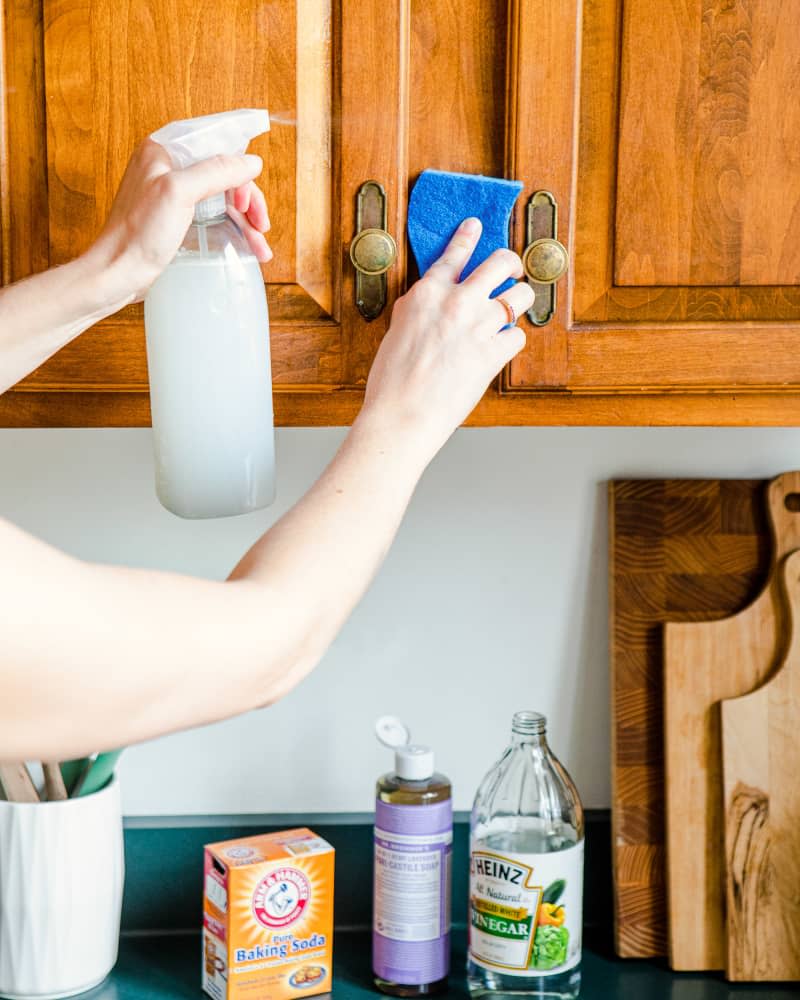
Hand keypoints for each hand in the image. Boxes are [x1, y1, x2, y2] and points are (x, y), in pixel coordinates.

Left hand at [86, 139, 271, 304]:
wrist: (118, 273)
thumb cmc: (137, 234)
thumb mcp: (179, 193)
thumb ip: (215, 171)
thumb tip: (250, 162)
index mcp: (163, 151)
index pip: (213, 140)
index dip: (237, 161)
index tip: (255, 179)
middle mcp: (168, 168)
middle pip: (223, 172)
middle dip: (247, 197)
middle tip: (260, 221)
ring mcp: (173, 195)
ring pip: (222, 198)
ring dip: (245, 219)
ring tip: (260, 244)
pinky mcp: (177, 220)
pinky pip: (214, 217)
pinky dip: (233, 230)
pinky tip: (248, 247)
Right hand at [359, 218, 533, 461]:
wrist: (401, 415)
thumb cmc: (392, 381)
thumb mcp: (398, 330)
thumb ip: (421, 308)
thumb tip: (435, 297)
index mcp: (426, 294)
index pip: (454, 253)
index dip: (468, 236)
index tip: (476, 225)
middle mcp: (456, 302)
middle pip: (501, 262)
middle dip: (511, 264)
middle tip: (512, 271)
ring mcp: (478, 326)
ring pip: (520, 295)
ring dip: (519, 300)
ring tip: (511, 309)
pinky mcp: (494, 353)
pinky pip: (518, 335)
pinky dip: (511, 341)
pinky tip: (500, 347)